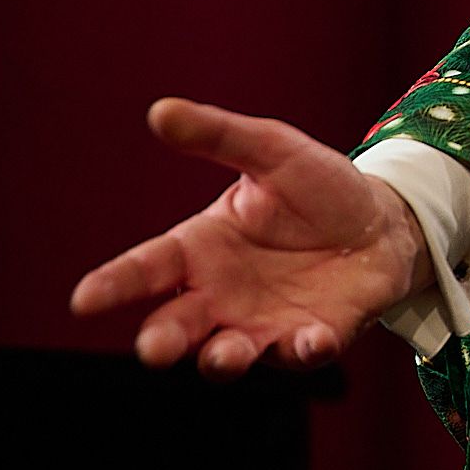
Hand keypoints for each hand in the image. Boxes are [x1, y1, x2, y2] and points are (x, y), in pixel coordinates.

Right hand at [70, 98, 431, 376]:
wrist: (385, 220)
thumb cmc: (319, 187)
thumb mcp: (273, 151)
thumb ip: (219, 137)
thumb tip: (160, 111)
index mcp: (201, 249)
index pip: (146, 269)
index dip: (114, 284)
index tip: (84, 299)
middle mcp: (222, 295)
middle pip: (177, 326)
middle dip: (162, 340)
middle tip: (154, 347)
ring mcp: (264, 323)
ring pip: (227, 353)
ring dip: (222, 358)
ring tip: (223, 354)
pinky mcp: (312, 338)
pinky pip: (300, 353)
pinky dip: (302, 349)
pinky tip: (311, 338)